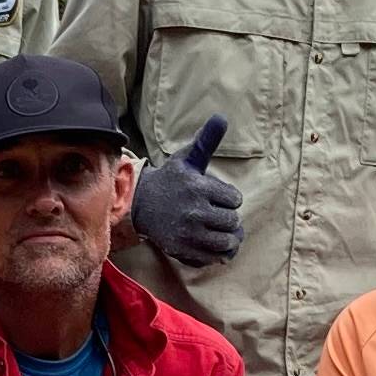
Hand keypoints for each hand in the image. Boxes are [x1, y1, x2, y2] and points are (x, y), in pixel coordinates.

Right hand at [131, 115, 245, 269]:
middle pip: (233, 222)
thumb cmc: (170, 179)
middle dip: (229, 219)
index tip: (219, 197)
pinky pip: (212, 258)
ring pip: (226, 243)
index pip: (235, 200)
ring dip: (227, 238)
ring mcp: (189, 234)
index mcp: (199, 188)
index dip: (230, 199)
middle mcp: (195, 212)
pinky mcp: (182, 250)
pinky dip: (215, 253)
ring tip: (219, 231)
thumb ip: (206, 141)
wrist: (140, 204)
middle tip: (219, 214)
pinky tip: (209, 243)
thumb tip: (221, 117)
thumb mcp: (187, 158)